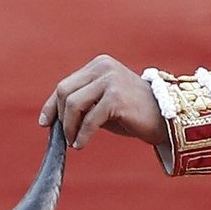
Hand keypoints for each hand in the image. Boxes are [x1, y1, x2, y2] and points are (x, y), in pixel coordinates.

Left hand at [39, 56, 167, 149]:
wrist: (166, 119)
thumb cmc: (133, 113)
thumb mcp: (104, 102)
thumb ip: (84, 102)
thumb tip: (53, 117)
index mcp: (99, 65)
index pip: (65, 84)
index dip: (51, 105)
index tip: (44, 123)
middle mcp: (104, 68)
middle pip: (65, 92)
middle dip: (61, 117)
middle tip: (65, 137)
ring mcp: (110, 81)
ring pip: (74, 104)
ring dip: (70, 127)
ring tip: (74, 141)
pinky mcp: (116, 98)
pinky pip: (90, 119)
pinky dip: (82, 135)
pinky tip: (81, 145)